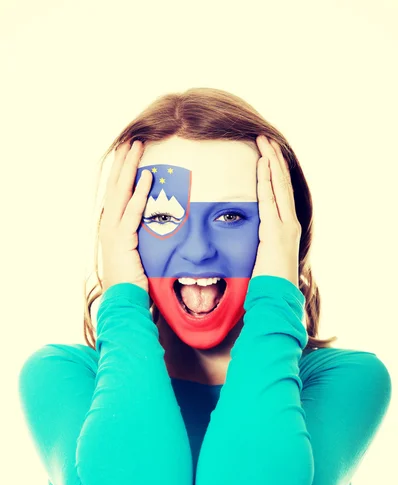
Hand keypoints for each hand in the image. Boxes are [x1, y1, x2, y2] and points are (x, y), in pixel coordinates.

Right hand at [99, 140, 151, 292]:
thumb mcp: (136, 253)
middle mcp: (108, 225)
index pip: (116, 193)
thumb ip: (142, 236)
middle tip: (130, 139)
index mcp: (111, 227)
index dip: (121, 172)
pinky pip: (133, 211)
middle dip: (123, 162)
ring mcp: (113, 232)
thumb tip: (157, 224)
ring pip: (122, 192)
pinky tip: (146, 176)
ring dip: (130, 168)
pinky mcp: (122, 240)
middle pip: (116, 186)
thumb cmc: (133, 282)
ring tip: (137, 146)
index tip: (127, 153)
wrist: (123, 301)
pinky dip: (140, 193)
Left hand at [251, 135, 300, 288]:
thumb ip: (258, 245)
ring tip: (265, 141)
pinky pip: (270, 199)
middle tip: (264, 137)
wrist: (276, 298)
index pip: (280, 193)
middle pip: (282, 183)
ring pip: (279, 186)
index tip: (266, 154)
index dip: (274, 172)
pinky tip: (263, 163)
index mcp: (285, 228)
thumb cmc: (268, 284)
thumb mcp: (262, 259)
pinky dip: (267, 179)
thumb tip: (249, 241)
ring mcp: (286, 226)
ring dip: (271, 162)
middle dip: (273, 159)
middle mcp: (289, 223)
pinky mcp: (277, 231)